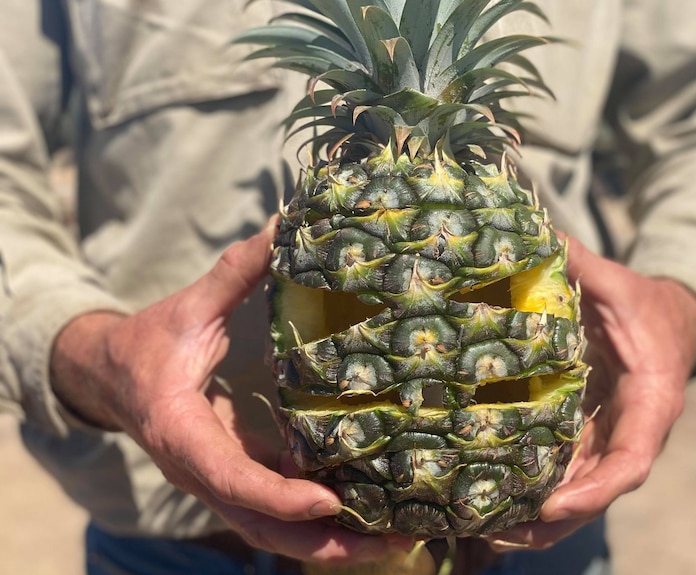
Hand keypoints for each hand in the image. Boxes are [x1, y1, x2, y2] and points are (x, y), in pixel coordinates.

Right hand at [50, 220, 409, 563]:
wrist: (112, 376)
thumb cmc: (149, 343)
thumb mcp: (188, 307)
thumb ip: (234, 271)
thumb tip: (283, 221)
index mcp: (182, 433)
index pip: (230, 478)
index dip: (278, 495)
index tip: (328, 500)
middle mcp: (201, 472)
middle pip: (261, 526)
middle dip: (322, 543)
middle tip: (386, 544)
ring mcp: (219, 482)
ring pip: (272, 531)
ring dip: (329, 544)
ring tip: (392, 543)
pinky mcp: (236, 478)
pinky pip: (276, 512)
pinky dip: (318, 521)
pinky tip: (368, 513)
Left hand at [487, 237, 695, 550]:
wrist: (669, 321)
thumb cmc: (644, 304)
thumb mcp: (616, 282)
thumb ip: (579, 263)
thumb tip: (534, 231)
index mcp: (650, 402)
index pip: (631, 460)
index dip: (595, 488)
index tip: (554, 507)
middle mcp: (631, 433)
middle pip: (597, 493)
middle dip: (552, 522)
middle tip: (496, 533)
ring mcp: (611, 440)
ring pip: (579, 494)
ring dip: (537, 521)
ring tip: (482, 532)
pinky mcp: (591, 438)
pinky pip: (566, 475)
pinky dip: (535, 495)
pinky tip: (491, 503)